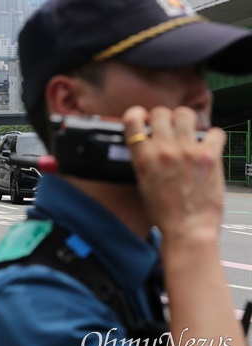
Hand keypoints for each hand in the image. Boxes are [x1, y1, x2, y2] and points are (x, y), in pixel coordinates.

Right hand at [123, 106, 224, 241]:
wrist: (187, 229)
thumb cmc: (165, 213)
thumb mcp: (143, 184)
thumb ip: (144, 160)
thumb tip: (147, 144)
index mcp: (143, 158)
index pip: (133, 119)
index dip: (137, 115)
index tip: (142, 119)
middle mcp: (164, 150)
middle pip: (161, 113)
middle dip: (163, 118)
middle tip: (167, 128)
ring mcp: (187, 151)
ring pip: (186, 114)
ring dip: (186, 121)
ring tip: (187, 132)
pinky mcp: (209, 156)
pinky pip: (214, 132)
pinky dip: (212, 136)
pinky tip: (208, 145)